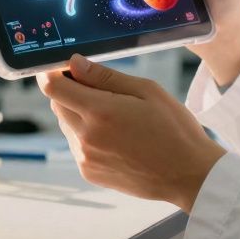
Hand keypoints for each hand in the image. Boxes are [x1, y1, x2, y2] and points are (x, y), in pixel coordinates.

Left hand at [38, 54, 226, 212]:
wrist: (189, 175)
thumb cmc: (174, 129)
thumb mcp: (146, 90)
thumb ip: (105, 76)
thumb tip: (75, 64)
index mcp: (100, 112)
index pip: (53, 88)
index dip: (50, 73)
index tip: (60, 66)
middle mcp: (86, 138)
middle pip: (57, 105)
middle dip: (69, 91)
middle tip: (99, 87)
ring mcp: (86, 158)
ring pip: (67, 124)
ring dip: (79, 113)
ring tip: (115, 116)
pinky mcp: (90, 173)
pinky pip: (77, 145)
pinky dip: (87, 135)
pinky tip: (116, 136)